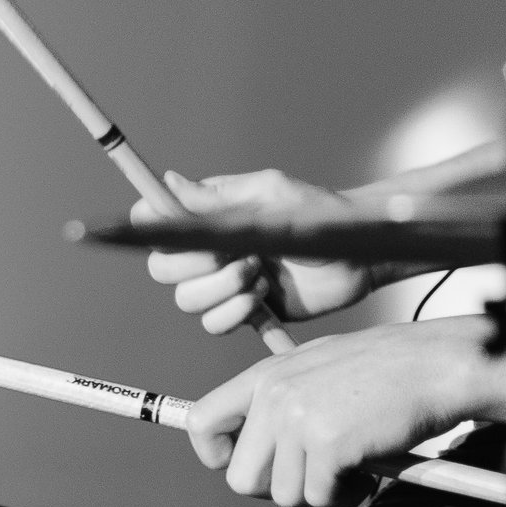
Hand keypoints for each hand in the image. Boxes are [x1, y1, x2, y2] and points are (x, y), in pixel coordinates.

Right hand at [137, 169, 364, 330]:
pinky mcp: (244, 311)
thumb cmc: (319, 213)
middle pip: (161, 268)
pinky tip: (262, 299)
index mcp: (208, 215)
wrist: (356, 255)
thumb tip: (170, 182)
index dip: (148, 227)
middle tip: (236, 256)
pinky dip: (234, 313)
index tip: (168, 230)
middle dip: (194, 266)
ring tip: (261, 273)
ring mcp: (224, 283)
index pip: (153, 221)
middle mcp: (209, 249)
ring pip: (187, 300)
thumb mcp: (273, 195)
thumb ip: (221, 197)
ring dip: (222, 289)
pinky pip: (214, 324)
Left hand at [187, 325, 490, 506]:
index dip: (219, 458)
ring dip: (321, 493)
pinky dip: (348, 494)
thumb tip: (254, 452)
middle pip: (242, 479)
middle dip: (280, 489)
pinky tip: (369, 470)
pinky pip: (321, 496)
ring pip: (285, 495)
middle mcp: (274, 395)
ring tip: (353, 466)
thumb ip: (282, 400)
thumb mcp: (320, 369)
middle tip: (317, 476)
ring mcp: (299, 418)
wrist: (437, 364)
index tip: (256, 467)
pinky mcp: (327, 442)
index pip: (201, 424)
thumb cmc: (388, 371)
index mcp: (266, 375)